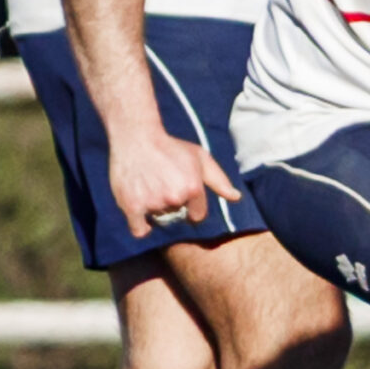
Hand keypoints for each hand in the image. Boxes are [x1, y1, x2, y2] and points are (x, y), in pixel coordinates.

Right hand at [108, 128, 239, 238]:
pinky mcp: (132, 206)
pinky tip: (141, 215)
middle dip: (172, 206)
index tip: (182, 197)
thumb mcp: (199, 157)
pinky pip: (139, 230)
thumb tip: (236, 198)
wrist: (137, 137)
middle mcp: (175, 197)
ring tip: (150, 188)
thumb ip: (219, 180)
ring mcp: (153, 202)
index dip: (191, 209)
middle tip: (163, 187)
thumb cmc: (171, 147)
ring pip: (158, 219)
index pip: (197, 216)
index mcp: (193, 188)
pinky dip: (141, 227)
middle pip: (176, 216)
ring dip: (155, 210)